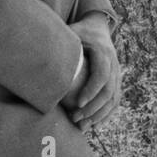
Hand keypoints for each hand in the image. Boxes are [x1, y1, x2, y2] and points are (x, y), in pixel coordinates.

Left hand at [64, 14, 120, 131]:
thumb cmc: (80, 33)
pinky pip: (115, 101)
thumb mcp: (72, 33)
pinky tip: (95, 126)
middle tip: (75, 118)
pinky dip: (106, 115)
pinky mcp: (116, 82)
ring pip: (113, 99)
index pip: (101, 74)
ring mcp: (117, 74)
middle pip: (108, 91)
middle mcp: (113, 64)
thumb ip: (60, 41)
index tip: (78, 103)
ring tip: (82, 127)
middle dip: (92, 108)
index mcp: (103, 51)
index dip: (91, 90)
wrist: (98, 30)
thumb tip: (39, 52)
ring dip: (99, 115)